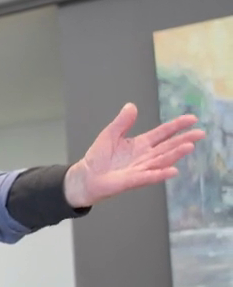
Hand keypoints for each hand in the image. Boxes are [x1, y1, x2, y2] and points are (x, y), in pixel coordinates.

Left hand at [63, 102, 203, 207]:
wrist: (86, 176)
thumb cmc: (99, 157)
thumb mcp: (110, 134)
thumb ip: (122, 122)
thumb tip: (131, 105)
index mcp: (141, 144)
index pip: (163, 133)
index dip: (177, 126)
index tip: (192, 118)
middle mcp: (145, 156)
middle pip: (168, 147)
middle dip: (184, 140)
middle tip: (200, 133)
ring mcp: (141, 169)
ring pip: (162, 161)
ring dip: (175, 155)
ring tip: (189, 147)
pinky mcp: (133, 180)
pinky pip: (149, 177)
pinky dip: (160, 174)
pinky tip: (173, 170)